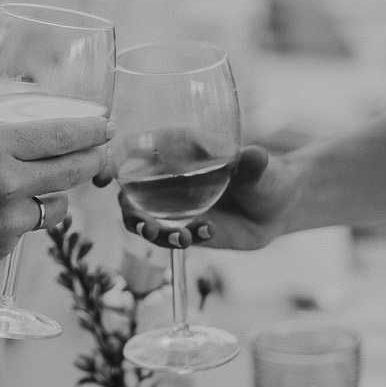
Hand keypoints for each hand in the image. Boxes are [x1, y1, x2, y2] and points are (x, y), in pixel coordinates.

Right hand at [0, 77, 109, 282]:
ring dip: (61, 192)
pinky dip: (28, 216)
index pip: (62, 134)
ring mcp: (10, 219)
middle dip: (96, 159)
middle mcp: (9, 182)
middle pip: (74, 169)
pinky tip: (9, 210)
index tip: (106, 126)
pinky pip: (31, 227)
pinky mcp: (6, 246)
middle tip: (103, 152)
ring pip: (59, 203)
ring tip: (50, 183)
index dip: (92, 130)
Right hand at [123, 145, 296, 250]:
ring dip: (150, 231)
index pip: (135, 149)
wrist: (278, 210)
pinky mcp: (182, 228)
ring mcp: (172, 205)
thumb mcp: (264, 170)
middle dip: (131, 211)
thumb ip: (254, 165)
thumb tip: (254, 155)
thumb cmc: (268, 177)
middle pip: (130, 191)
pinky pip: (168, 236)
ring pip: (143, 219)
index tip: (107, 177)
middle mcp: (168, 176)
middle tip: (148, 226)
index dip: (113, 162)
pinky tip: (205, 232)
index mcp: (178, 147)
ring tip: (179, 238)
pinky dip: (179, 239)